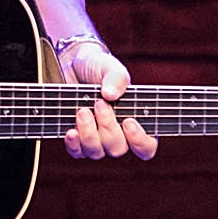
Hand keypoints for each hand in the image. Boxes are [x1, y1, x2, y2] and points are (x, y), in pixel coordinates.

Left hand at [59, 40, 155, 160]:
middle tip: (99, 104)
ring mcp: (97, 140)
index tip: (128, 121)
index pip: (146, 147)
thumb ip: (117, 78)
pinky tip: (70, 131)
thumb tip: (110, 94)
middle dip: (108, 128)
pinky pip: (77, 152)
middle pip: (118, 149)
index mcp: (136, 122)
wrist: (71, 66)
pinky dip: (74, 144)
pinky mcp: (77, 140)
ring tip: (82, 110)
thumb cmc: (98, 68)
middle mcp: (118, 136)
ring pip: (97, 152)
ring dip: (89, 133)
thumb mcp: (110, 68)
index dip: (139, 141)